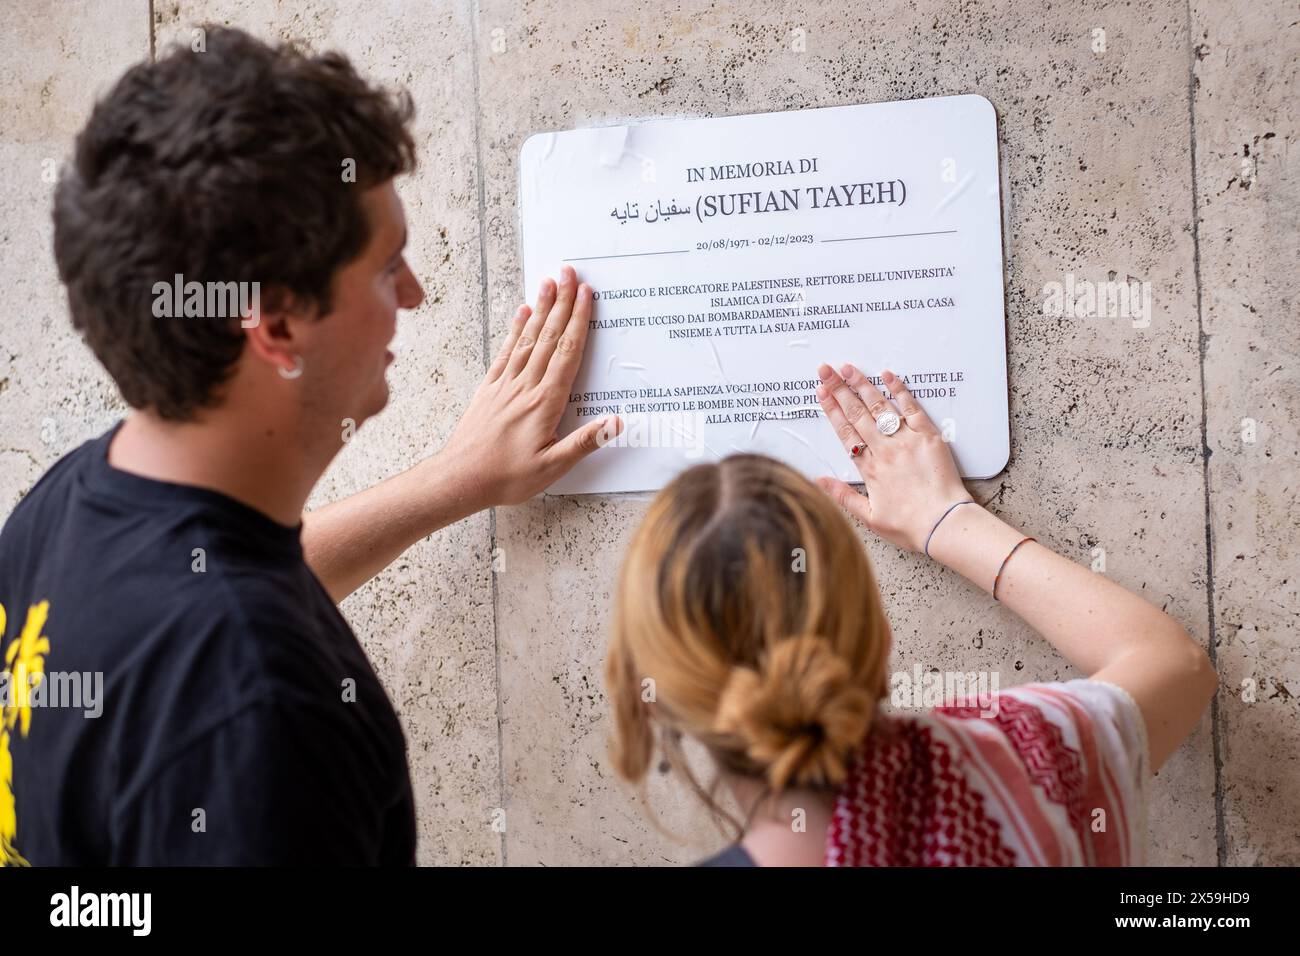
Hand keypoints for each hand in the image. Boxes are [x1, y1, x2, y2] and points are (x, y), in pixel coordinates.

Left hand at [441, 265, 620, 506]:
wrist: (460, 478)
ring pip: (527, 338)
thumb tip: (616, 422)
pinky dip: (515, 330)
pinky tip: (520, 314)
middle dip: (561, 302)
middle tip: (569, 272)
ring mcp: (504, 385)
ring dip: (540, 308)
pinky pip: (505, 352)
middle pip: (548, 336)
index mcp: (544, 403)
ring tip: (548, 282)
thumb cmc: (506, 477)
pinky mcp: (489, 390)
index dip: (578, 321)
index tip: (586, 294)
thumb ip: (584, 442)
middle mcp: (524, 387)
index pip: (567, 353)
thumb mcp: (552, 468)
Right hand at [814, 363, 970, 552]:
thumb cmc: (910, 525)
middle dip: (839, 389)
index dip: (831, 410)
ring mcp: (906, 440)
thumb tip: (819, 481)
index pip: (844, 432)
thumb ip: (843, 496)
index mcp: (869, 469)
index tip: (821, 392)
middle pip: (857, 413)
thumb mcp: (869, 517)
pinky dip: (899, 390)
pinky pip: (911, 408)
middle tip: (826, 370)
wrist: (944, 523)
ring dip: (863, 385)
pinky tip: (887, 376)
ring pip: (880, 407)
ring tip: (849, 368)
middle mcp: (884, 450)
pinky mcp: (928, 436)